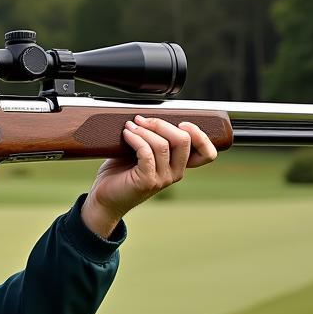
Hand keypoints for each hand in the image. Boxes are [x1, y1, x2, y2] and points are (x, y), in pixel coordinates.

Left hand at [81, 115, 218, 236]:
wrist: (104, 198)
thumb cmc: (121, 173)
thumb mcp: (143, 153)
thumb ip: (154, 139)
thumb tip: (151, 115)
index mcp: (178, 166)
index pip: (207, 154)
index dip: (200, 135)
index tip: (182, 123)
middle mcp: (175, 174)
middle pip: (183, 140)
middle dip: (162, 123)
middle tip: (142, 120)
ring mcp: (162, 179)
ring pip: (162, 144)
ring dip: (144, 130)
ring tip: (130, 126)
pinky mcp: (146, 181)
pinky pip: (146, 152)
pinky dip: (136, 138)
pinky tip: (127, 134)